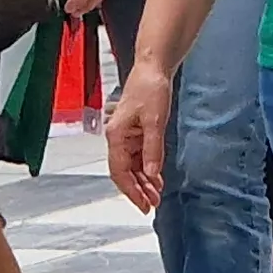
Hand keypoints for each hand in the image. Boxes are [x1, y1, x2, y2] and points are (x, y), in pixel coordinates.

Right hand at [106, 59, 175, 212]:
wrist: (153, 68)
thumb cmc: (150, 88)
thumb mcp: (155, 120)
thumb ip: (153, 149)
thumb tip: (151, 173)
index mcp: (116, 135)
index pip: (119, 171)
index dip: (131, 190)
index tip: (143, 205)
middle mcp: (117, 137)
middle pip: (123, 172)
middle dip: (137, 190)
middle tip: (152, 205)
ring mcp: (126, 136)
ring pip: (131, 167)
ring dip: (143, 182)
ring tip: (156, 195)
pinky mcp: (135, 133)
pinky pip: (138, 157)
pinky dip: (147, 169)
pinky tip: (156, 179)